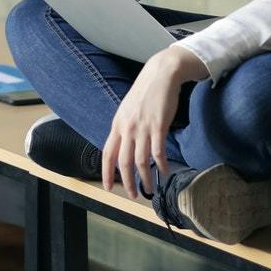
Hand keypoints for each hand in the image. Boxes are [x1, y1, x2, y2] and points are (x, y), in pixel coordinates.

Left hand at [101, 45, 206, 198]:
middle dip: (127, 182)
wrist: (161, 74)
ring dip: (145, 179)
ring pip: (141, 161)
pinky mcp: (158, 126)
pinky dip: (161, 165)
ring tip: (150, 189)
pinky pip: (158, 152)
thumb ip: (124, 127)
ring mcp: (142, 127)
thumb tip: (123, 146)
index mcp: (117, 124)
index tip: (108, 187)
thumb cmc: (145, 93)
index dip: (106, 172)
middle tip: (133, 195)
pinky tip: (164, 172)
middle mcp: (127, 127)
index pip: (108, 153)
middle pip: (124, 162)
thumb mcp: (127, 109)